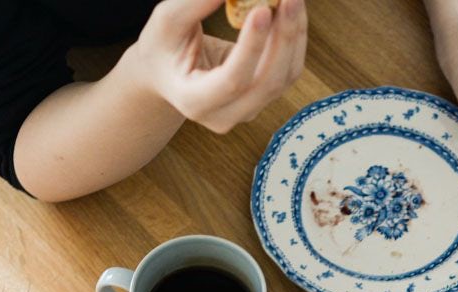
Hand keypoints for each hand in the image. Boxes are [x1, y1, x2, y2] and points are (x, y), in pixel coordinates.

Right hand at [135, 0, 306, 132]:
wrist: (168, 73)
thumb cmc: (163, 46)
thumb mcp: (168, 22)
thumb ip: (196, 4)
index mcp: (195, 102)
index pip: (232, 81)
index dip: (252, 47)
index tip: (262, 9)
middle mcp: (225, 115)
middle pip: (266, 84)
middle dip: (284, 38)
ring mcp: (248, 110)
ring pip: (284, 78)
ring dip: (294, 36)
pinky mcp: (263, 97)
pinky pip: (288, 71)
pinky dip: (295, 40)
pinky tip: (290, 12)